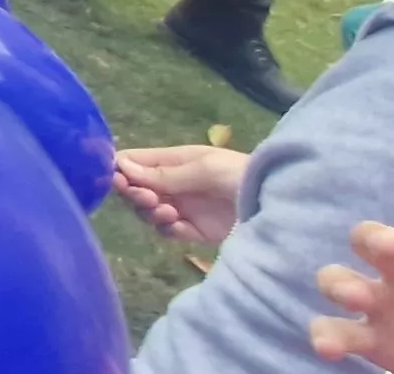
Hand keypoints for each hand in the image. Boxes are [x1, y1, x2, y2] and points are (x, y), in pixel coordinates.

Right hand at [115, 143, 251, 244]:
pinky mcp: (195, 230)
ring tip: (167, 213)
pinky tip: (176, 226)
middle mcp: (174, 183)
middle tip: (147, 199)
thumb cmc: (238, 175)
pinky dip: (167, 230)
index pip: (135, 162)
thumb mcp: (202, 168)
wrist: (276, 205)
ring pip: (149, 212)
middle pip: (137, 189)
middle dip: (135, 194)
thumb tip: (121, 167)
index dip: (120, 171)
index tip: (117, 180)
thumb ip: (163, 173)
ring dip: (150, 213)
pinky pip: (169, 231)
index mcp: (174, 161)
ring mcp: (184, 207)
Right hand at [311, 183, 393, 373]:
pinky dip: (327, 335)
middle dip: (372, 237)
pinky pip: (337, 331)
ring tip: (358, 298)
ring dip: (341, 283)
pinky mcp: (374, 340)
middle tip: (390, 245)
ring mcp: (387, 304)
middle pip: (372, 237)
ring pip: (340, 278)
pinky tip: (330, 349)